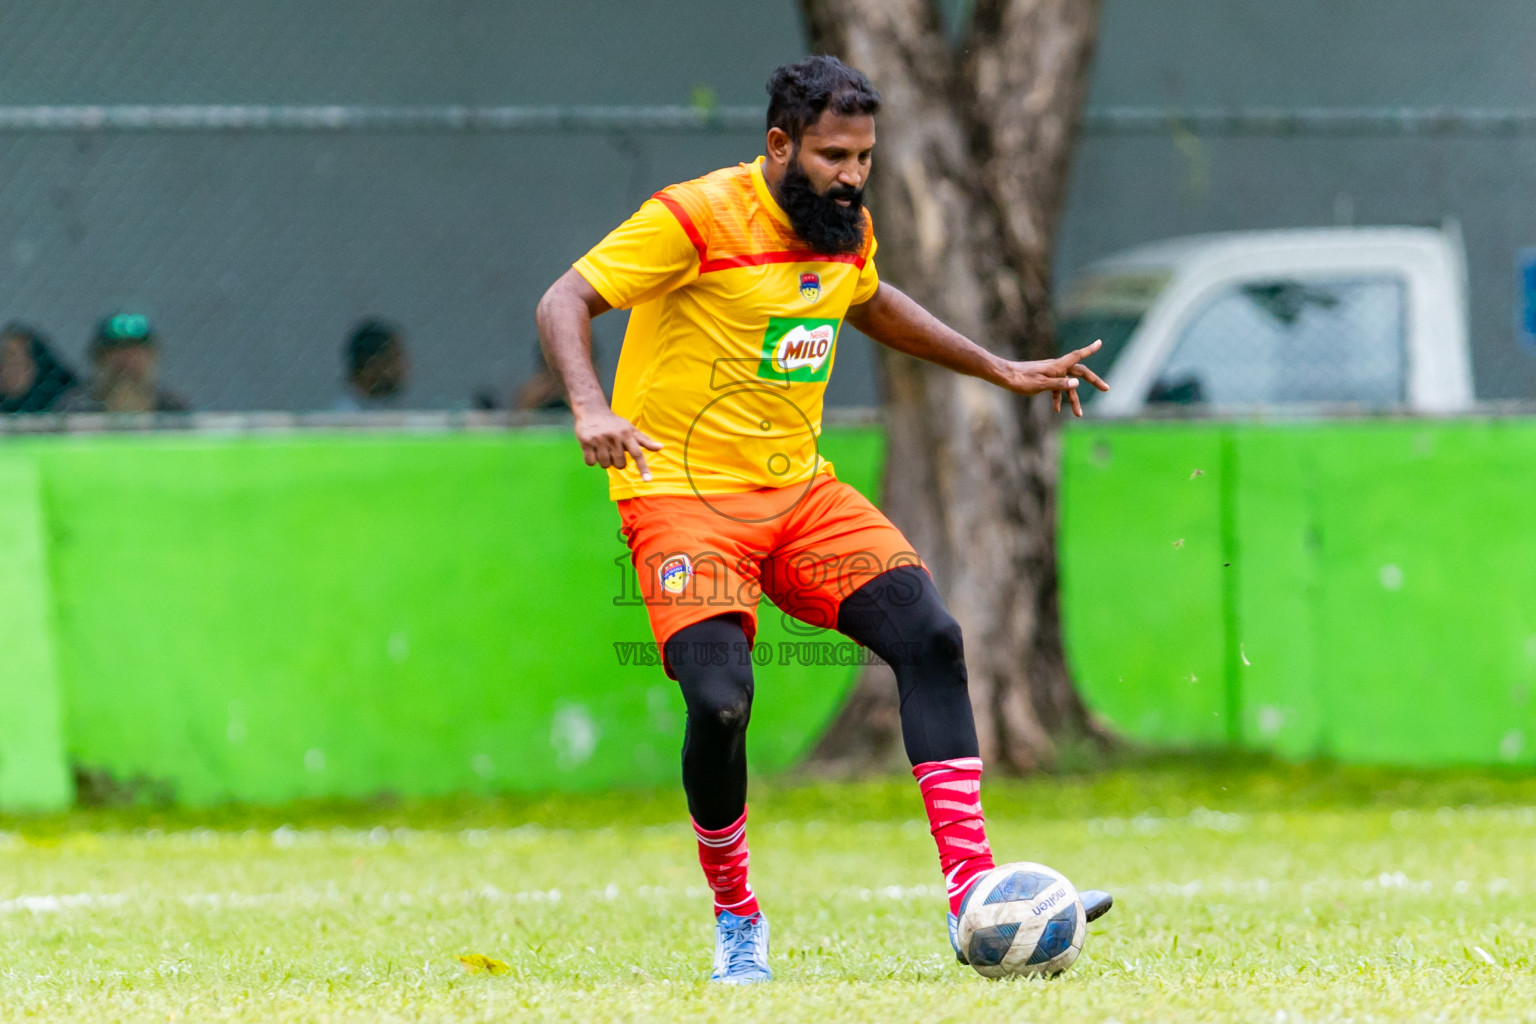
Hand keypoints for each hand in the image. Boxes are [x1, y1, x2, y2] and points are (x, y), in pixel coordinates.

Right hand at [573, 406, 663, 480]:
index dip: (643, 468)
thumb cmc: (614, 423)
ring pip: (605, 465)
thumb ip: (645, 440)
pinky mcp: (585, 442)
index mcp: (626, 434)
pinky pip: (591, 462)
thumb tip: (661, 447)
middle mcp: (614, 437)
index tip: (648, 480)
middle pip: (620, 464)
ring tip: (603, 449)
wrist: (591, 410)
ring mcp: (599, 440)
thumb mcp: (630, 429)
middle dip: (617, 462)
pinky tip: (592, 450)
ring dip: (605, 461)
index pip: (637, 453)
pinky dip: (592, 460)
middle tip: (613, 451)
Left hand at [994, 339, 1109, 416]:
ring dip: (1074, 399)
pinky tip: (1057, 409)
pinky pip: (1056, 388)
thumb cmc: (1021, 380)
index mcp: (1057, 366)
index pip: (1077, 355)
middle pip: (1079, 372)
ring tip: (1079, 414)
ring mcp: (1050, 373)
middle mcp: (1056, 367)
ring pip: (1067, 385)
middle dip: (1093, 381)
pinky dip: (1058, 398)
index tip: (1100, 342)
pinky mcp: (1043, 379)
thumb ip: (1059, 384)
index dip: (1090, 349)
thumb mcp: (1041, 385)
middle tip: (1106, 388)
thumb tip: (1076, 383)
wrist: (1004, 376)